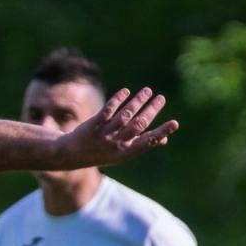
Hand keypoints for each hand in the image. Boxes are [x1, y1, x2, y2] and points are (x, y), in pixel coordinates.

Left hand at [56, 87, 177, 165]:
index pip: (147, 142)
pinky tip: (126, 91)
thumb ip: (141, 145)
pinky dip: (118, 100)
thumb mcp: (121, 154)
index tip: (175, 123)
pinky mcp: (93, 125)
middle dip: (151, 111)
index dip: (161, 132)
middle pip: (138, 125)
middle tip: (161, 98)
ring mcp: (104, 134)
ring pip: (125, 116)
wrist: (71, 154)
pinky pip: (107, 111)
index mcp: (126, 152)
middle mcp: (116, 144)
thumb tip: (163, 140)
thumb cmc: (101, 152)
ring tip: (147, 91)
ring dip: (138, 102)